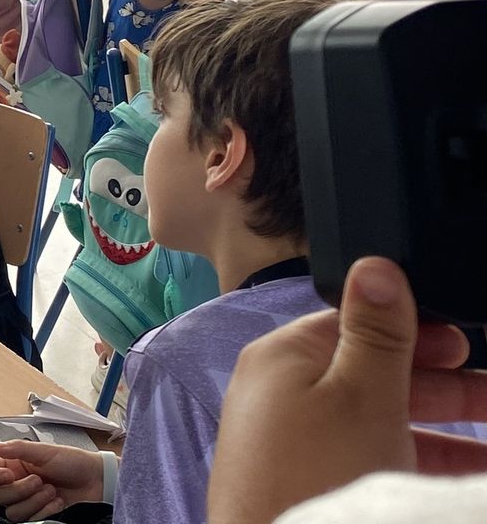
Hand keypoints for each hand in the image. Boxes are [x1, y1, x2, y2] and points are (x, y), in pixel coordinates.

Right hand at [0, 440, 105, 520]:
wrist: (95, 482)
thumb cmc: (72, 462)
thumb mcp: (45, 451)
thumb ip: (18, 448)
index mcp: (11, 464)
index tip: (8, 474)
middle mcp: (14, 483)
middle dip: (20, 490)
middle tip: (39, 480)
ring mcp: (25, 501)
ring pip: (12, 511)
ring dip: (34, 501)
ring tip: (51, 491)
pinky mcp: (37, 516)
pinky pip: (29, 521)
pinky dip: (45, 511)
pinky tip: (57, 501)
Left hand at [208, 256, 486, 523]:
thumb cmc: (319, 475)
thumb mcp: (362, 394)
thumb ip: (376, 332)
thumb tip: (376, 264)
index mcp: (283, 355)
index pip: (357, 323)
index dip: (417, 332)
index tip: (470, 345)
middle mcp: (279, 392)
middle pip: (374, 373)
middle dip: (442, 385)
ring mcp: (291, 440)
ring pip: (378, 420)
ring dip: (439, 430)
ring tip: (485, 450)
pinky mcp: (305, 480)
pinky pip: (368, 458)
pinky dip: (413, 461)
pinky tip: (455, 476)